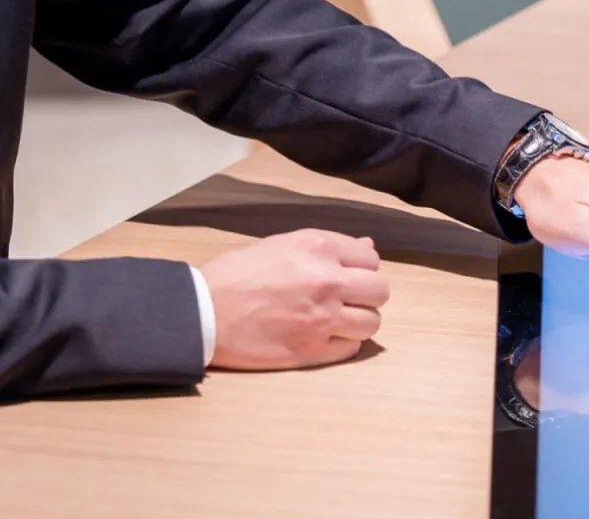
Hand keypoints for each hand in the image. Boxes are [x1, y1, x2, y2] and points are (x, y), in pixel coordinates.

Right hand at [198, 229, 390, 369]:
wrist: (200, 312)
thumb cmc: (235, 275)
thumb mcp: (282, 245)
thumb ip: (328, 248)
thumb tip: (368, 247)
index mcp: (319, 248)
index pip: (371, 259)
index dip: (362, 268)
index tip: (347, 275)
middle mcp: (327, 281)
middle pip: (380, 291)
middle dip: (367, 295)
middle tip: (347, 299)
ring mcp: (323, 318)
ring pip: (372, 323)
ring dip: (359, 321)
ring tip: (337, 320)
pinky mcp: (312, 350)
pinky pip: (351, 348)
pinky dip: (343, 343)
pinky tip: (324, 337)